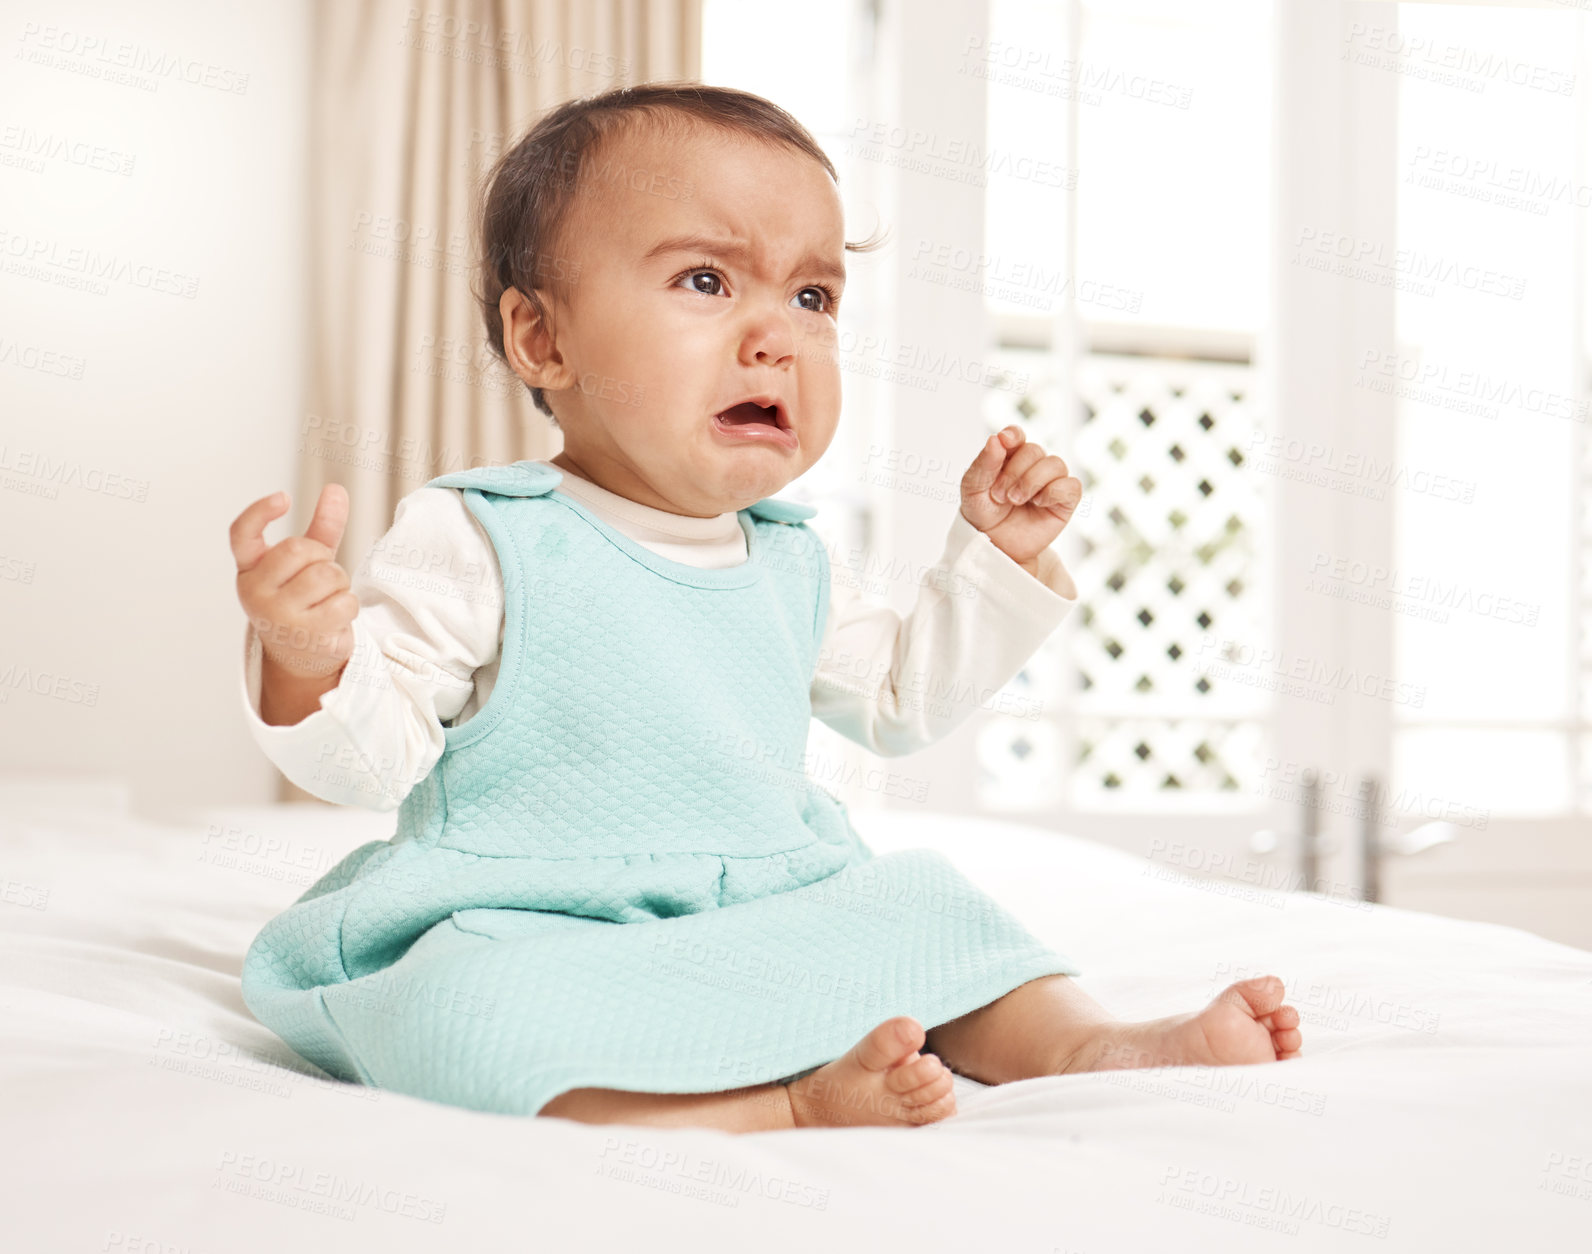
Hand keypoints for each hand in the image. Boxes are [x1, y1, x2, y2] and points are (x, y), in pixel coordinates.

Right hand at [231, 483, 355, 680]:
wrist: (300, 655)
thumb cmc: (302, 601)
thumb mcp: (307, 562)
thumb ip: (321, 528)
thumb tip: (336, 489)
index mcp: (250, 569)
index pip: (242, 535)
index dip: (260, 512)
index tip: (283, 497)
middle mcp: (255, 592)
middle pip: (300, 549)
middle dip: (323, 558)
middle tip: (319, 578)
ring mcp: (278, 617)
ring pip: (327, 575)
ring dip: (340, 583)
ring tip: (327, 599)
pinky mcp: (305, 637)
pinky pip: (344, 603)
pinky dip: (348, 607)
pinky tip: (333, 619)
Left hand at [960, 425, 1082, 570]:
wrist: (995, 546)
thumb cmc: (983, 514)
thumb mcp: (973, 489)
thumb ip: (984, 463)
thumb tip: (997, 438)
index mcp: (1008, 456)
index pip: (1016, 434)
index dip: (1014, 435)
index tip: (1006, 441)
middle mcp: (1032, 464)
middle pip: (1034, 450)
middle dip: (1015, 473)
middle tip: (1000, 496)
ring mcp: (1051, 481)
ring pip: (1055, 464)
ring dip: (1032, 482)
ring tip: (1016, 501)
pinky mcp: (1065, 500)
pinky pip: (1071, 485)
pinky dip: (1054, 492)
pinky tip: (1039, 503)